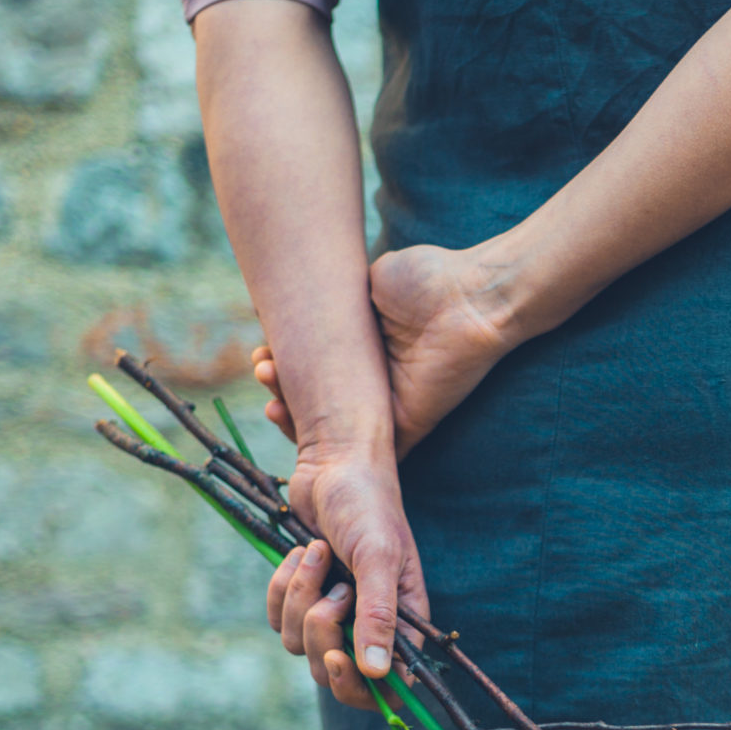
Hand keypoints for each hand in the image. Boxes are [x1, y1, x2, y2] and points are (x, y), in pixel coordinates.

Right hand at [254, 242, 560, 458]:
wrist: (468, 296)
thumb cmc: (426, 279)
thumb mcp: (369, 282)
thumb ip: (339, 301)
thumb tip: (303, 300)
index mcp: (366, 352)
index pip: (316, 371)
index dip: (284, 364)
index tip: (262, 350)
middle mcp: (376, 384)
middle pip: (317, 402)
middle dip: (279, 388)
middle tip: (262, 367)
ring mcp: (390, 410)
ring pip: (331, 429)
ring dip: (291, 414)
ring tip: (271, 384)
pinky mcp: (407, 428)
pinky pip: (359, 450)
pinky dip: (322, 443)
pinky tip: (289, 418)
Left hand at [267, 443, 429, 711]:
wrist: (334, 465)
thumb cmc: (368, 506)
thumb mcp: (378, 558)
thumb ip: (379, 617)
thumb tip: (380, 675)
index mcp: (401, 622)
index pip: (385, 686)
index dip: (356, 685)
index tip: (335, 656)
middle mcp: (367, 624)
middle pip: (332, 672)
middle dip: (320, 633)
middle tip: (333, 593)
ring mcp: (331, 612)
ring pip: (298, 644)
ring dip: (299, 597)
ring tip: (317, 555)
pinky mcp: (300, 596)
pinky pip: (276, 619)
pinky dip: (280, 587)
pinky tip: (299, 554)